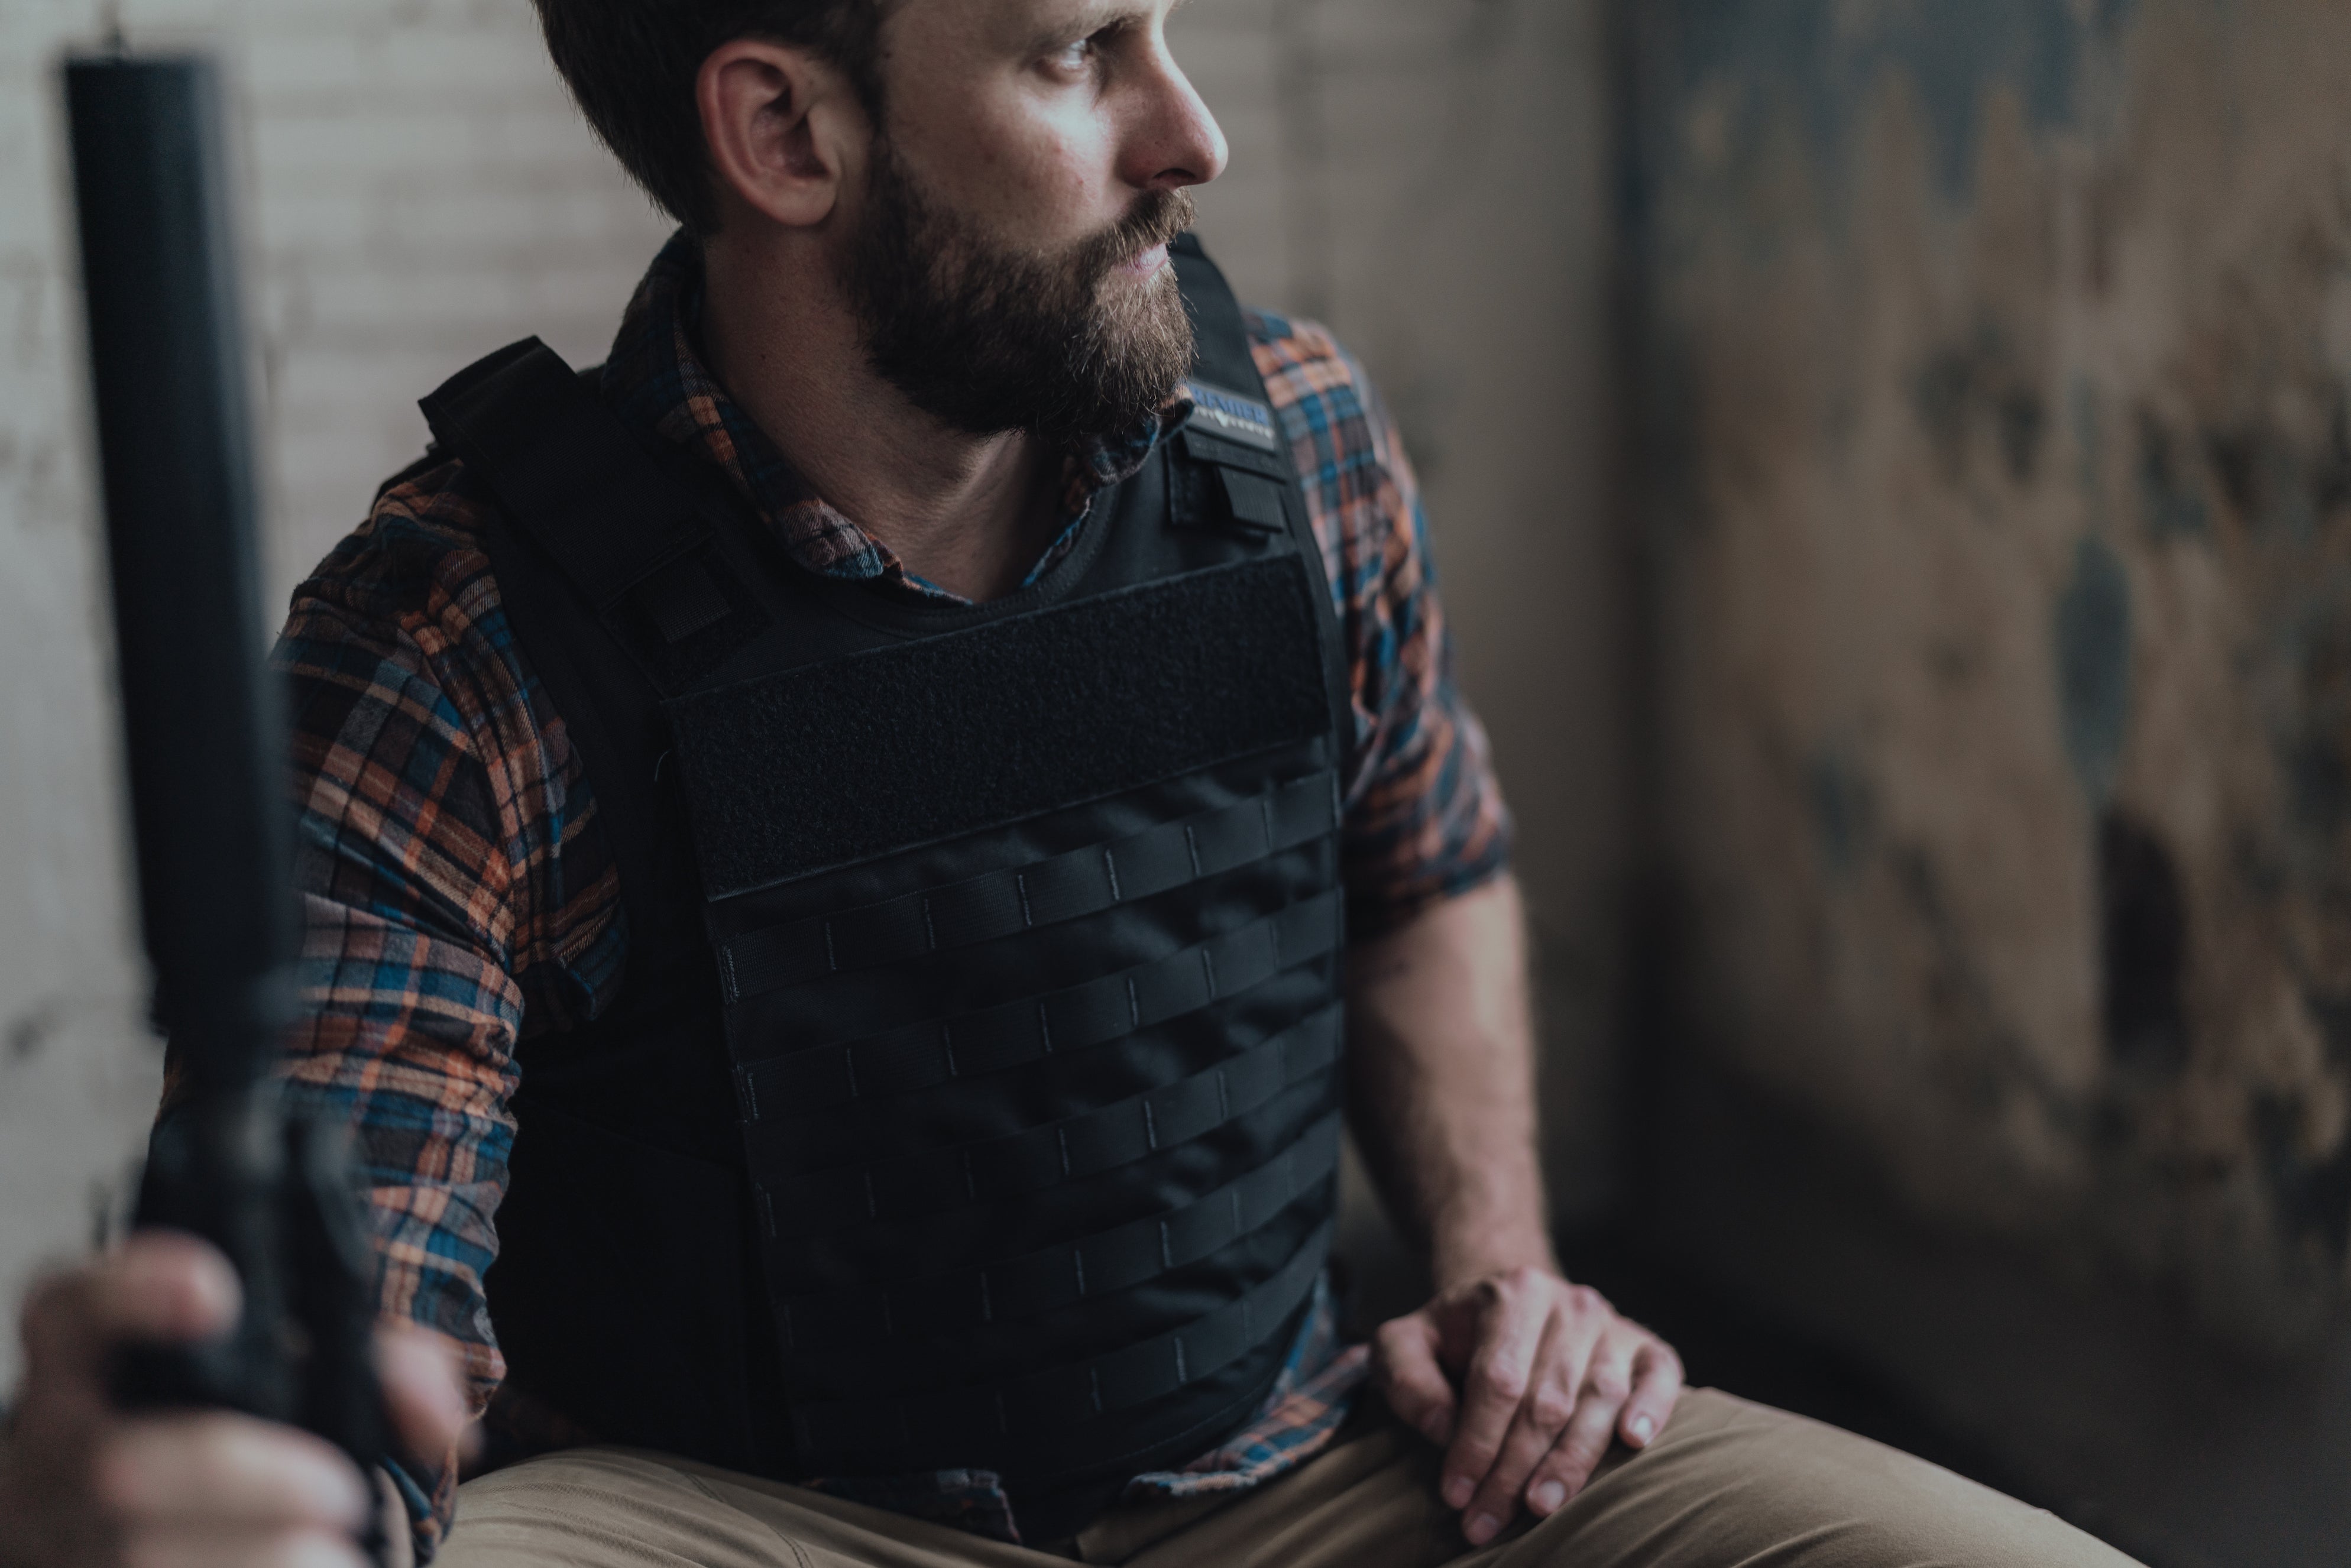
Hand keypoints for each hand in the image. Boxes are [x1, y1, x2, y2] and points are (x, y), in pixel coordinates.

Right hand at [0, 1230, 469, 1567]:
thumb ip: (375, 1360)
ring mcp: (58, 1528)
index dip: (135, 1291)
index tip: (217, 1291)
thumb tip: (436, 1416)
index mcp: (88, 1352)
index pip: (77, 1303)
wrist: (128, 1521)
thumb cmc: (224, 1420)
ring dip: (267, 1557)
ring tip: (334, 1551)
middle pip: (122, 1463)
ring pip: (143, 1554)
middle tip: (340, 1492)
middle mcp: (56, 1439)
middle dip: (250, 1480)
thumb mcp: (287, 1366)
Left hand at [1374, 1265, 1683, 1545]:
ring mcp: (1612, 1324)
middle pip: (1546, 1400)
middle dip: (1514, 1470)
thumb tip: (1440, 1427)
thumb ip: (1405, 1376)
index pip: (1497, 1381)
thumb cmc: (1455, 1338)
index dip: (1476, 1443)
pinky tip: (1633, 1443)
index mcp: (1511, 1294)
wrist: (1512, 1304)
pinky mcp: (1646, 1346)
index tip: (1456, 1494)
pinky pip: (1660, 1376)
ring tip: (1541, 1507)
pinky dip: (1652, 1408)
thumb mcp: (1407, 1343)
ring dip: (1571, 1462)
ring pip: (1599, 1399)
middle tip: (1487, 1521)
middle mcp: (1569, 1304)